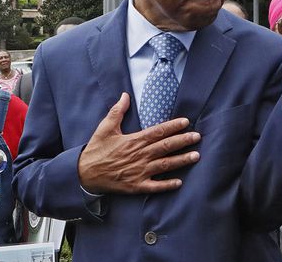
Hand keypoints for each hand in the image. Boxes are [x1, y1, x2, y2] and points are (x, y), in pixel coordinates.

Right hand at [78, 93, 200, 193]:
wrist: (83, 174)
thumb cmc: (95, 150)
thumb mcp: (105, 127)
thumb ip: (117, 111)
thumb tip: (125, 95)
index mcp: (134, 140)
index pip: (158, 131)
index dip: (173, 126)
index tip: (186, 122)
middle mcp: (139, 156)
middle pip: (166, 147)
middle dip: (183, 141)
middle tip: (197, 137)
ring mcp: (139, 172)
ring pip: (165, 165)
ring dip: (181, 160)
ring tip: (196, 155)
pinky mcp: (136, 186)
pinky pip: (155, 186)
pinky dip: (167, 185)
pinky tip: (179, 182)